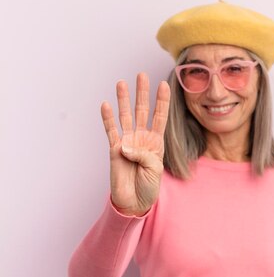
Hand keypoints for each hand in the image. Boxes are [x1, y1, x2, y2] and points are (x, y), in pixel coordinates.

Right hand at [100, 72, 170, 215]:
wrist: (134, 201)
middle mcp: (142, 138)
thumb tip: (124, 145)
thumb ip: (143, 155)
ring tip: (122, 83)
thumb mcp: (154, 170)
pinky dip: (107, 118)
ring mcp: (127, 142)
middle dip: (142, 93)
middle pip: (142, 110)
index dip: (162, 101)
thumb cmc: (148, 186)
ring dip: (123, 100)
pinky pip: (110, 130)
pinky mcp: (114, 149)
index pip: (160, 117)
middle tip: (141, 75)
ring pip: (125, 116)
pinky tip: (105, 104)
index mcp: (157, 142)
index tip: (164, 84)